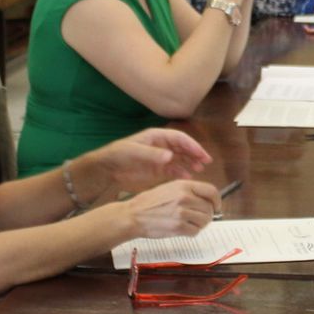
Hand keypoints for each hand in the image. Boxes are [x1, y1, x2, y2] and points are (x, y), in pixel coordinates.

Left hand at [84, 128, 212, 193]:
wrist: (107, 169)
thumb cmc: (119, 155)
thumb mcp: (133, 152)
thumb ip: (152, 154)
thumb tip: (170, 156)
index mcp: (157, 136)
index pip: (179, 138)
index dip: (192, 145)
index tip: (201, 153)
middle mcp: (162, 146)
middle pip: (183, 148)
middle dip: (195, 153)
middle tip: (206, 162)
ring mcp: (161, 158)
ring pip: (181, 159)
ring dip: (191, 163)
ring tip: (199, 169)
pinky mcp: (158, 170)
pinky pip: (174, 170)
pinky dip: (182, 173)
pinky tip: (187, 177)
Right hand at [123, 179, 218, 237]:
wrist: (133, 215)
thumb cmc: (149, 203)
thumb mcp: (170, 188)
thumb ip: (189, 192)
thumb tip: (208, 200)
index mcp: (184, 185)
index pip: (212, 191)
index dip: (217, 201)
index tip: (216, 206)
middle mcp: (185, 197)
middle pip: (210, 208)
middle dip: (207, 215)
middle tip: (198, 218)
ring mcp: (182, 212)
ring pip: (205, 221)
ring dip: (199, 224)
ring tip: (188, 223)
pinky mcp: (178, 227)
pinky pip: (195, 231)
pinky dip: (192, 232)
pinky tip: (182, 229)